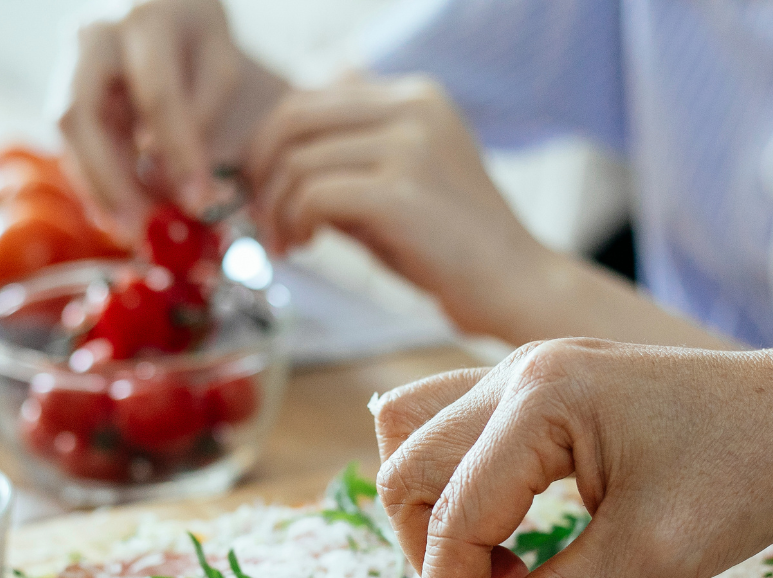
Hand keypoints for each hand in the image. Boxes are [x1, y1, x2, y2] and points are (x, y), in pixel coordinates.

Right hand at [56, 0, 285, 234]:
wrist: (157, 0)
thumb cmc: (196, 30)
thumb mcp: (219, 57)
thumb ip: (205, 111)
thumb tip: (178, 179)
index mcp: (146, 17)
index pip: (158, 96)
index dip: (178, 154)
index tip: (198, 201)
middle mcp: (95, 33)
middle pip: (83, 113)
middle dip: (110, 180)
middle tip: (138, 229)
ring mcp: (72, 60)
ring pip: (69, 132)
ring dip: (97, 187)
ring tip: (131, 229)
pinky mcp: (67, 87)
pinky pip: (74, 142)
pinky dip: (95, 180)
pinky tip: (118, 212)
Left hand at [246, 75, 542, 334]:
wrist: (513, 284)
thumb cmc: (451, 248)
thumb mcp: (399, 187)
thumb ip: (350, 163)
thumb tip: (283, 156)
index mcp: (413, 98)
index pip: (310, 99)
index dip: (271, 147)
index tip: (265, 193)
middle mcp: (411, 108)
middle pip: (293, 118)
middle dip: (259, 171)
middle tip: (259, 217)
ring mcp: (409, 146)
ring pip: (298, 161)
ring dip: (275, 209)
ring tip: (286, 244)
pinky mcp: (401, 192)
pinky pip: (314, 195)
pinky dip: (295, 223)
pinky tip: (305, 247)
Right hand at [373, 329, 772, 577]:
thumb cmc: (744, 475)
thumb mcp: (651, 557)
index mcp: (540, 401)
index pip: (453, 517)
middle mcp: (514, 372)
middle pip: (408, 471)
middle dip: (431, 560)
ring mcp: (520, 370)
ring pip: (413, 437)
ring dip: (431, 514)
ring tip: (497, 567)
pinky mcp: (533, 385)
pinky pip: (451, 429)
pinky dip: (455, 487)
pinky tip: (508, 528)